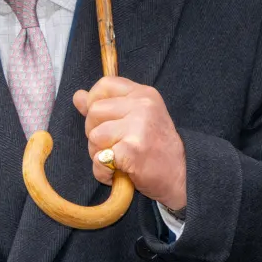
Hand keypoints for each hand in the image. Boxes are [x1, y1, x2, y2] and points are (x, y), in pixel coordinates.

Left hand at [74, 76, 185, 209]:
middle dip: (95, 132)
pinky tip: (118, 173)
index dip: (94, 101)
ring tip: (118, 160)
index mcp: (144, 94)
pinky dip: (103, 172)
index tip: (102, 119)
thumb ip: (107, 105)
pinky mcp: (132, 151)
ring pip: (94, 136)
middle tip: (114, 146)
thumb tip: (78, 96)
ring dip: (98, 154)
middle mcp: (142, 106)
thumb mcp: (137, 117)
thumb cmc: (156, 148)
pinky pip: (99, 159)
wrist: (183, 176)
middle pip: (94, 111)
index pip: (105, 84)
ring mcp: (138, 127)